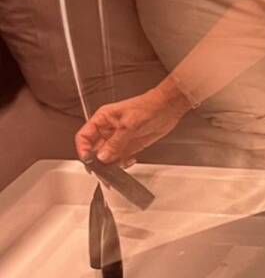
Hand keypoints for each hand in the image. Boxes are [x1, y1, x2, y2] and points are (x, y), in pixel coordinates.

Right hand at [74, 83, 191, 166]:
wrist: (168, 107)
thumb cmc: (149, 106)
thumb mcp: (130, 124)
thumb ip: (116, 142)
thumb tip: (103, 156)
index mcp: (103, 119)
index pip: (84, 137)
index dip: (83, 150)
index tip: (89, 161)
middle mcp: (108, 130)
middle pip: (94, 150)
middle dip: (97, 162)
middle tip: (102, 172)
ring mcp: (118, 139)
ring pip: (106, 157)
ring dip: (110, 166)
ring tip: (116, 169)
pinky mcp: (128, 146)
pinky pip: (119, 159)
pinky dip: (122, 164)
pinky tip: (129, 161)